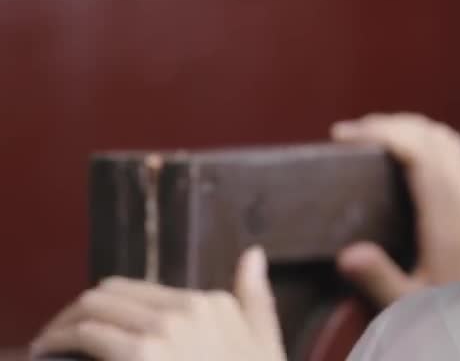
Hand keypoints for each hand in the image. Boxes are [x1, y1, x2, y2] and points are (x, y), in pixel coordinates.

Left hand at [30, 247, 283, 360]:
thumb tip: (253, 253)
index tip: (91, 326)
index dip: (109, 307)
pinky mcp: (139, 355)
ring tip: (49, 345)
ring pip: (93, 308)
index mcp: (212, 304)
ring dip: (64, 326)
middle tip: (60, 335)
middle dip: (79, 311)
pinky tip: (50, 353)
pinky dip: (60, 342)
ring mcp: (162, 331)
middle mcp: (185, 309)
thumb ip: (256, 298)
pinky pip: (86, 335)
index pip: (139, 290)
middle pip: (110, 294)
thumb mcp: (265, 343)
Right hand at [332, 113, 459, 306]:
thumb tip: (348, 253)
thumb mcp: (406, 310)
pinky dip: (423, 144)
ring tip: (368, 137)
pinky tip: (397, 158)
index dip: (385, 133)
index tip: (342, 135)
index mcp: (448, 225)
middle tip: (347, 134)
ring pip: (448, 144)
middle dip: (392, 125)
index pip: (423, 155)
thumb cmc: (443, 322)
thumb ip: (380, 280)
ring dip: (410, 130)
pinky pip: (452, 160)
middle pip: (436, 139)